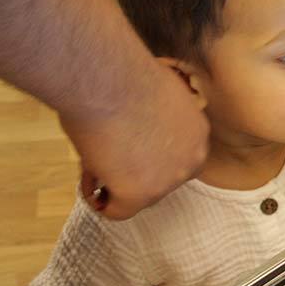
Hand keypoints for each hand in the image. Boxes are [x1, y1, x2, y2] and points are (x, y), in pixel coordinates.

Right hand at [59, 60, 207, 219]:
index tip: (123, 144)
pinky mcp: (141, 193)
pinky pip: (116, 210)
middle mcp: (193, 158)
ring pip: (137, 195)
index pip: (175, 157)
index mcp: (198, 132)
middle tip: (104, 153)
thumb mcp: (155, 97)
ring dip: (113, 181)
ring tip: (92, 156)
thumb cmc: (123, 75)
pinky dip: (97, 199)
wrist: (108, 78)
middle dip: (131, 171)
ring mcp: (169, 179)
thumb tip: (138, 131)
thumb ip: (156, 120)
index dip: (146, 155)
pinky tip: (86, 179)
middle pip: (160, 179)